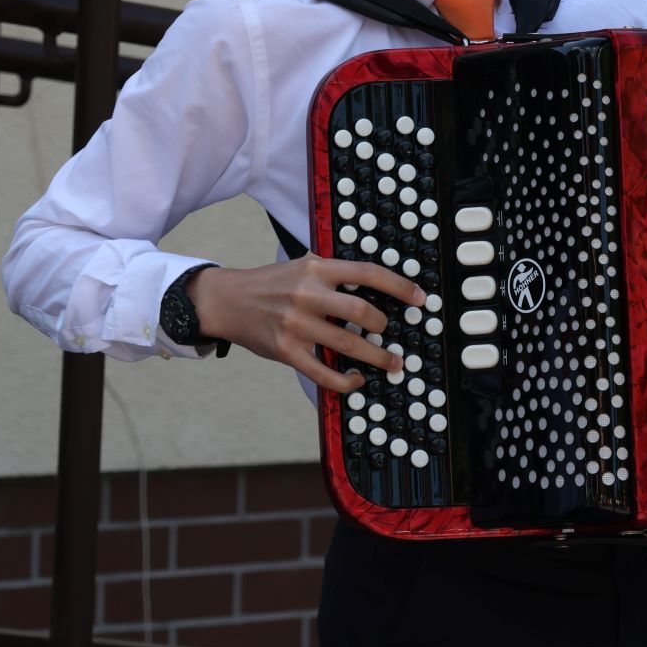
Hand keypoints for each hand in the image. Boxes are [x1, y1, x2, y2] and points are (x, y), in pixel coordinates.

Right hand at [187, 256, 422, 392]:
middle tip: (390, 334)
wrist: (227, 301)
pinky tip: (355, 380)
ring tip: (391, 363)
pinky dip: (345, 381)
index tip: (419, 299)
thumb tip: (371, 282)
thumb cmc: (269, 284)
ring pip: (347, 345)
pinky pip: (323, 372)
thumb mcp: (300, 265)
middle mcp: (307, 294)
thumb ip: (331, 271)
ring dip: (376, 357)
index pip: (367, 273)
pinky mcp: (286, 351)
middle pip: (361, 311)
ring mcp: (296, 324)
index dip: (399, 286)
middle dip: (383, 325)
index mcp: (315, 268)